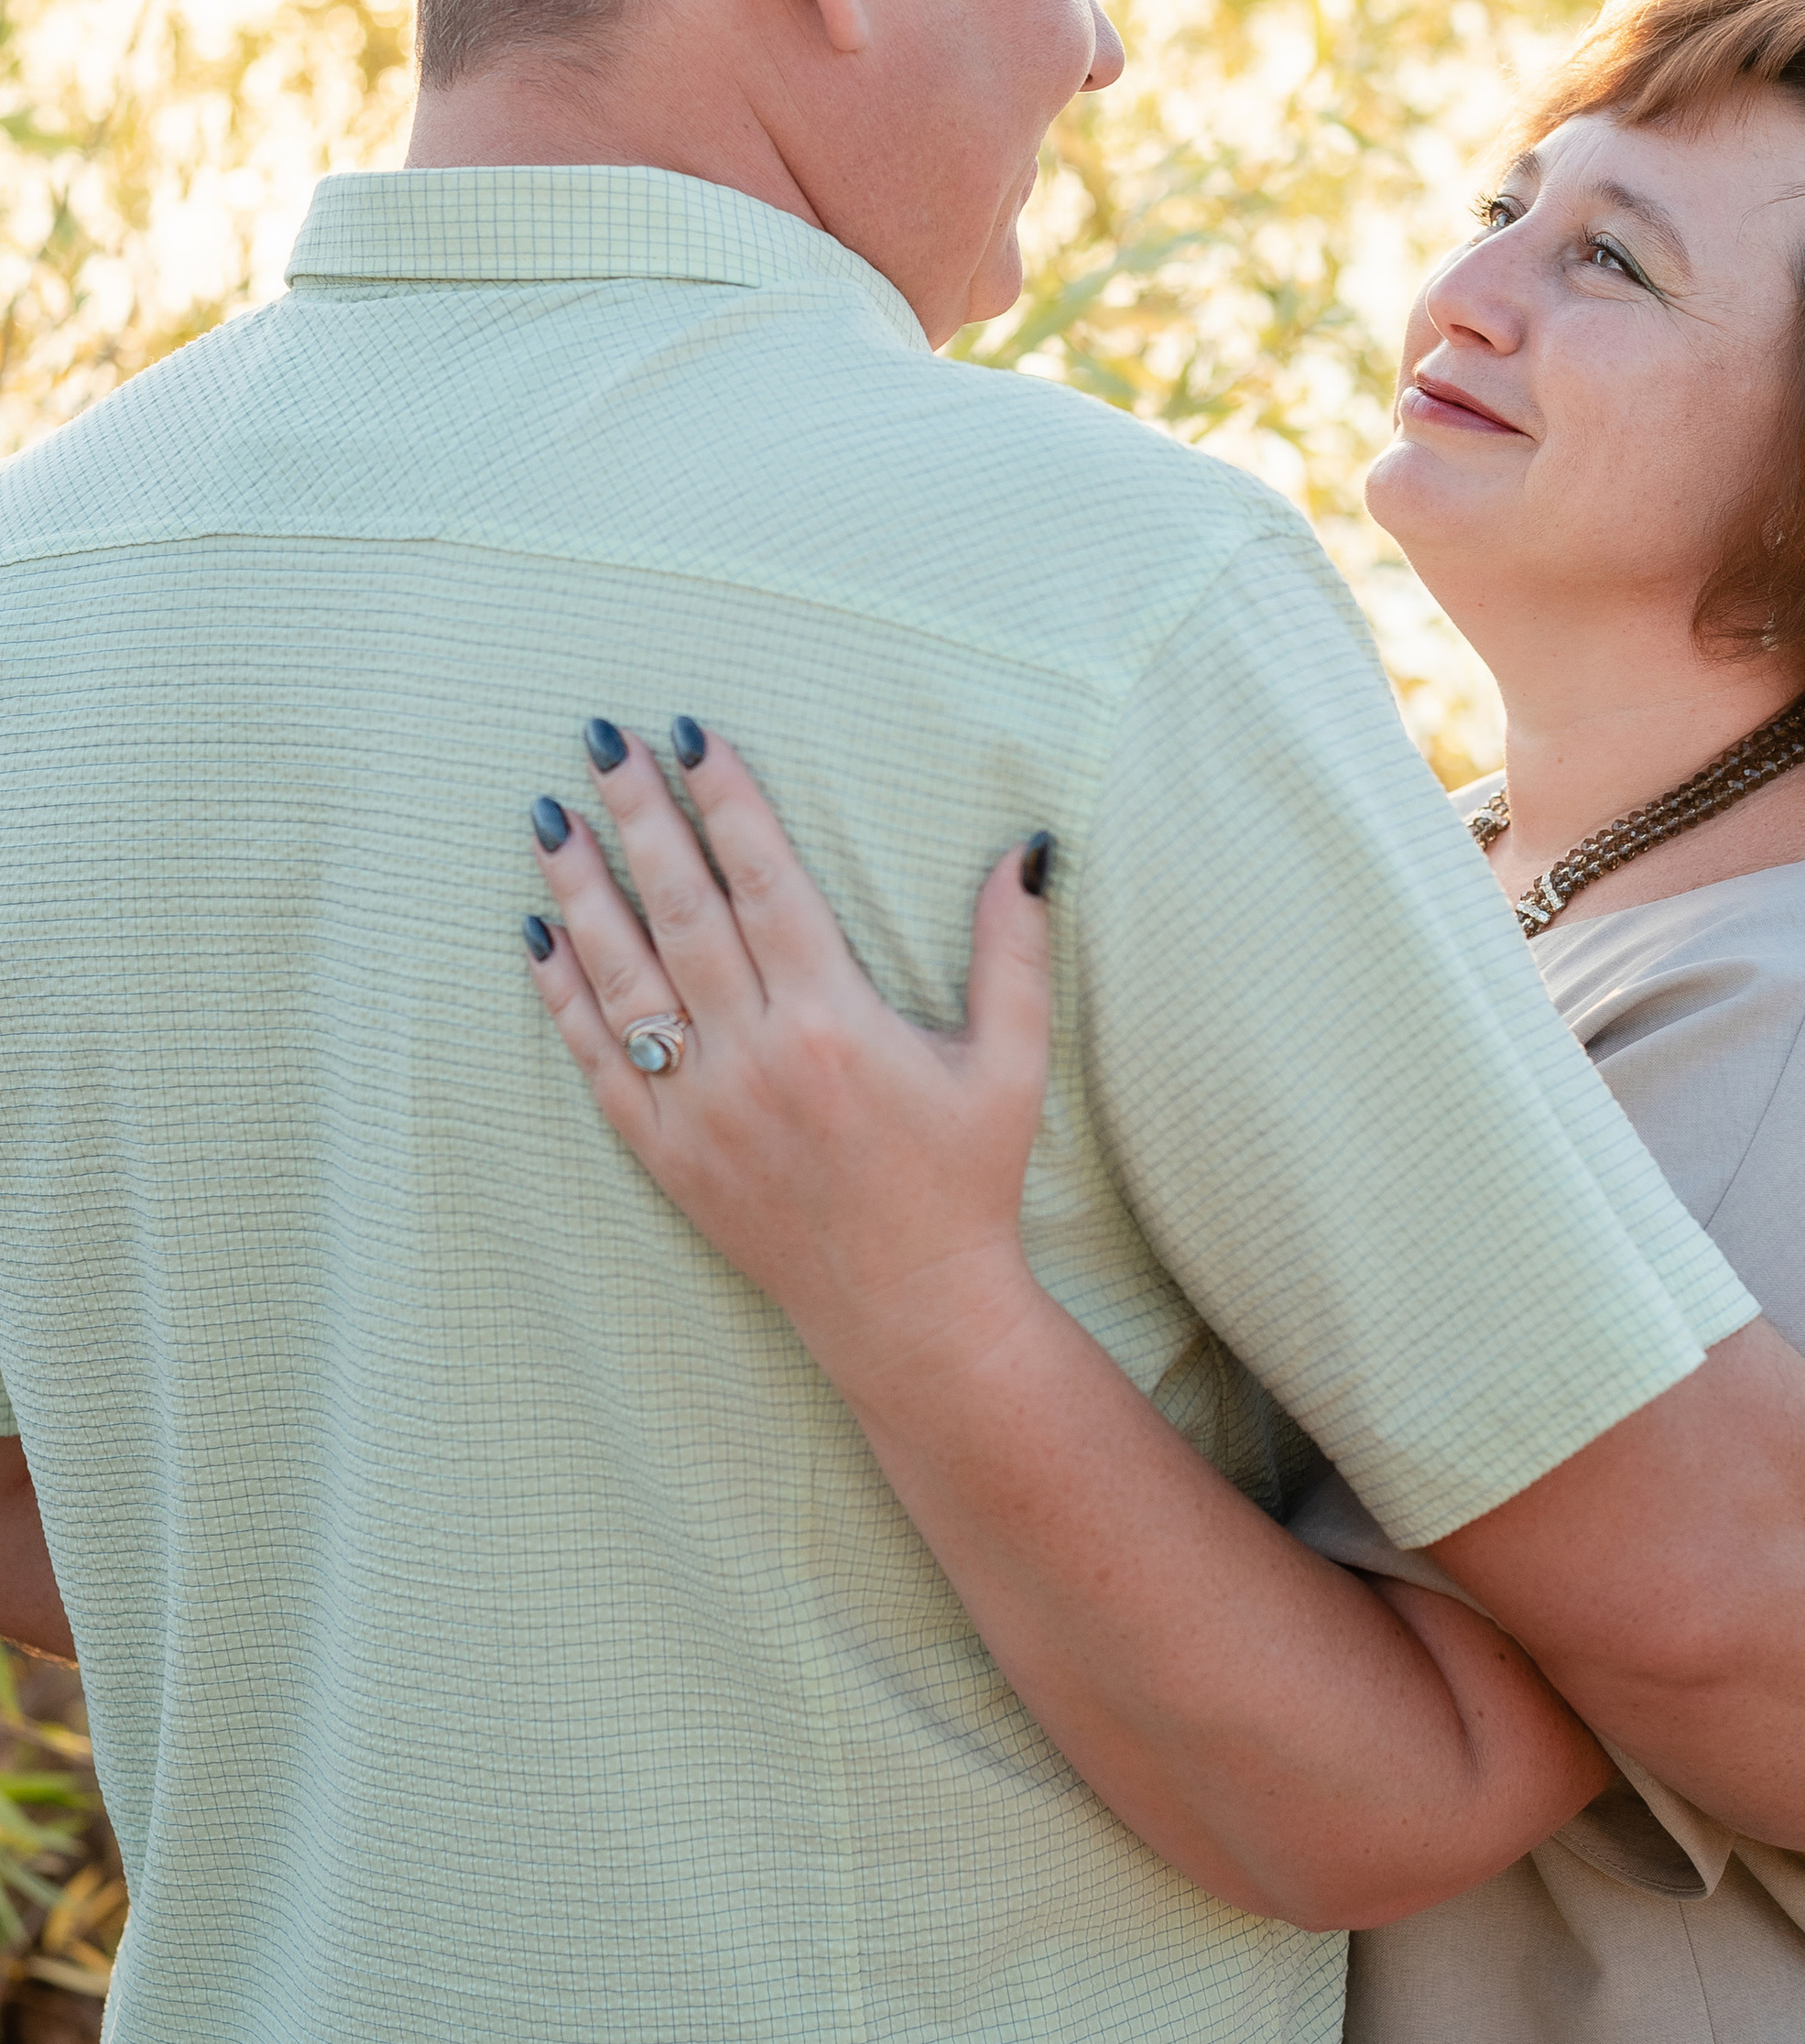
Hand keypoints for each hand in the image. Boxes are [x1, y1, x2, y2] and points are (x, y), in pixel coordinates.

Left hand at [525, 722, 1054, 1399]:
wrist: (909, 1309)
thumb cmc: (965, 1181)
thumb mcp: (1012, 1064)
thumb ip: (1013, 952)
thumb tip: (1028, 849)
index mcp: (834, 1018)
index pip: (764, 878)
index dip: (725, 799)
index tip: (689, 734)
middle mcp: (755, 1054)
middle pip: (681, 907)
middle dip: (640, 816)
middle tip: (601, 741)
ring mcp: (701, 1107)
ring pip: (624, 974)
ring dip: (583, 889)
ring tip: (551, 817)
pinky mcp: (667, 1154)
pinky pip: (599, 1059)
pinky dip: (564, 995)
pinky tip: (537, 935)